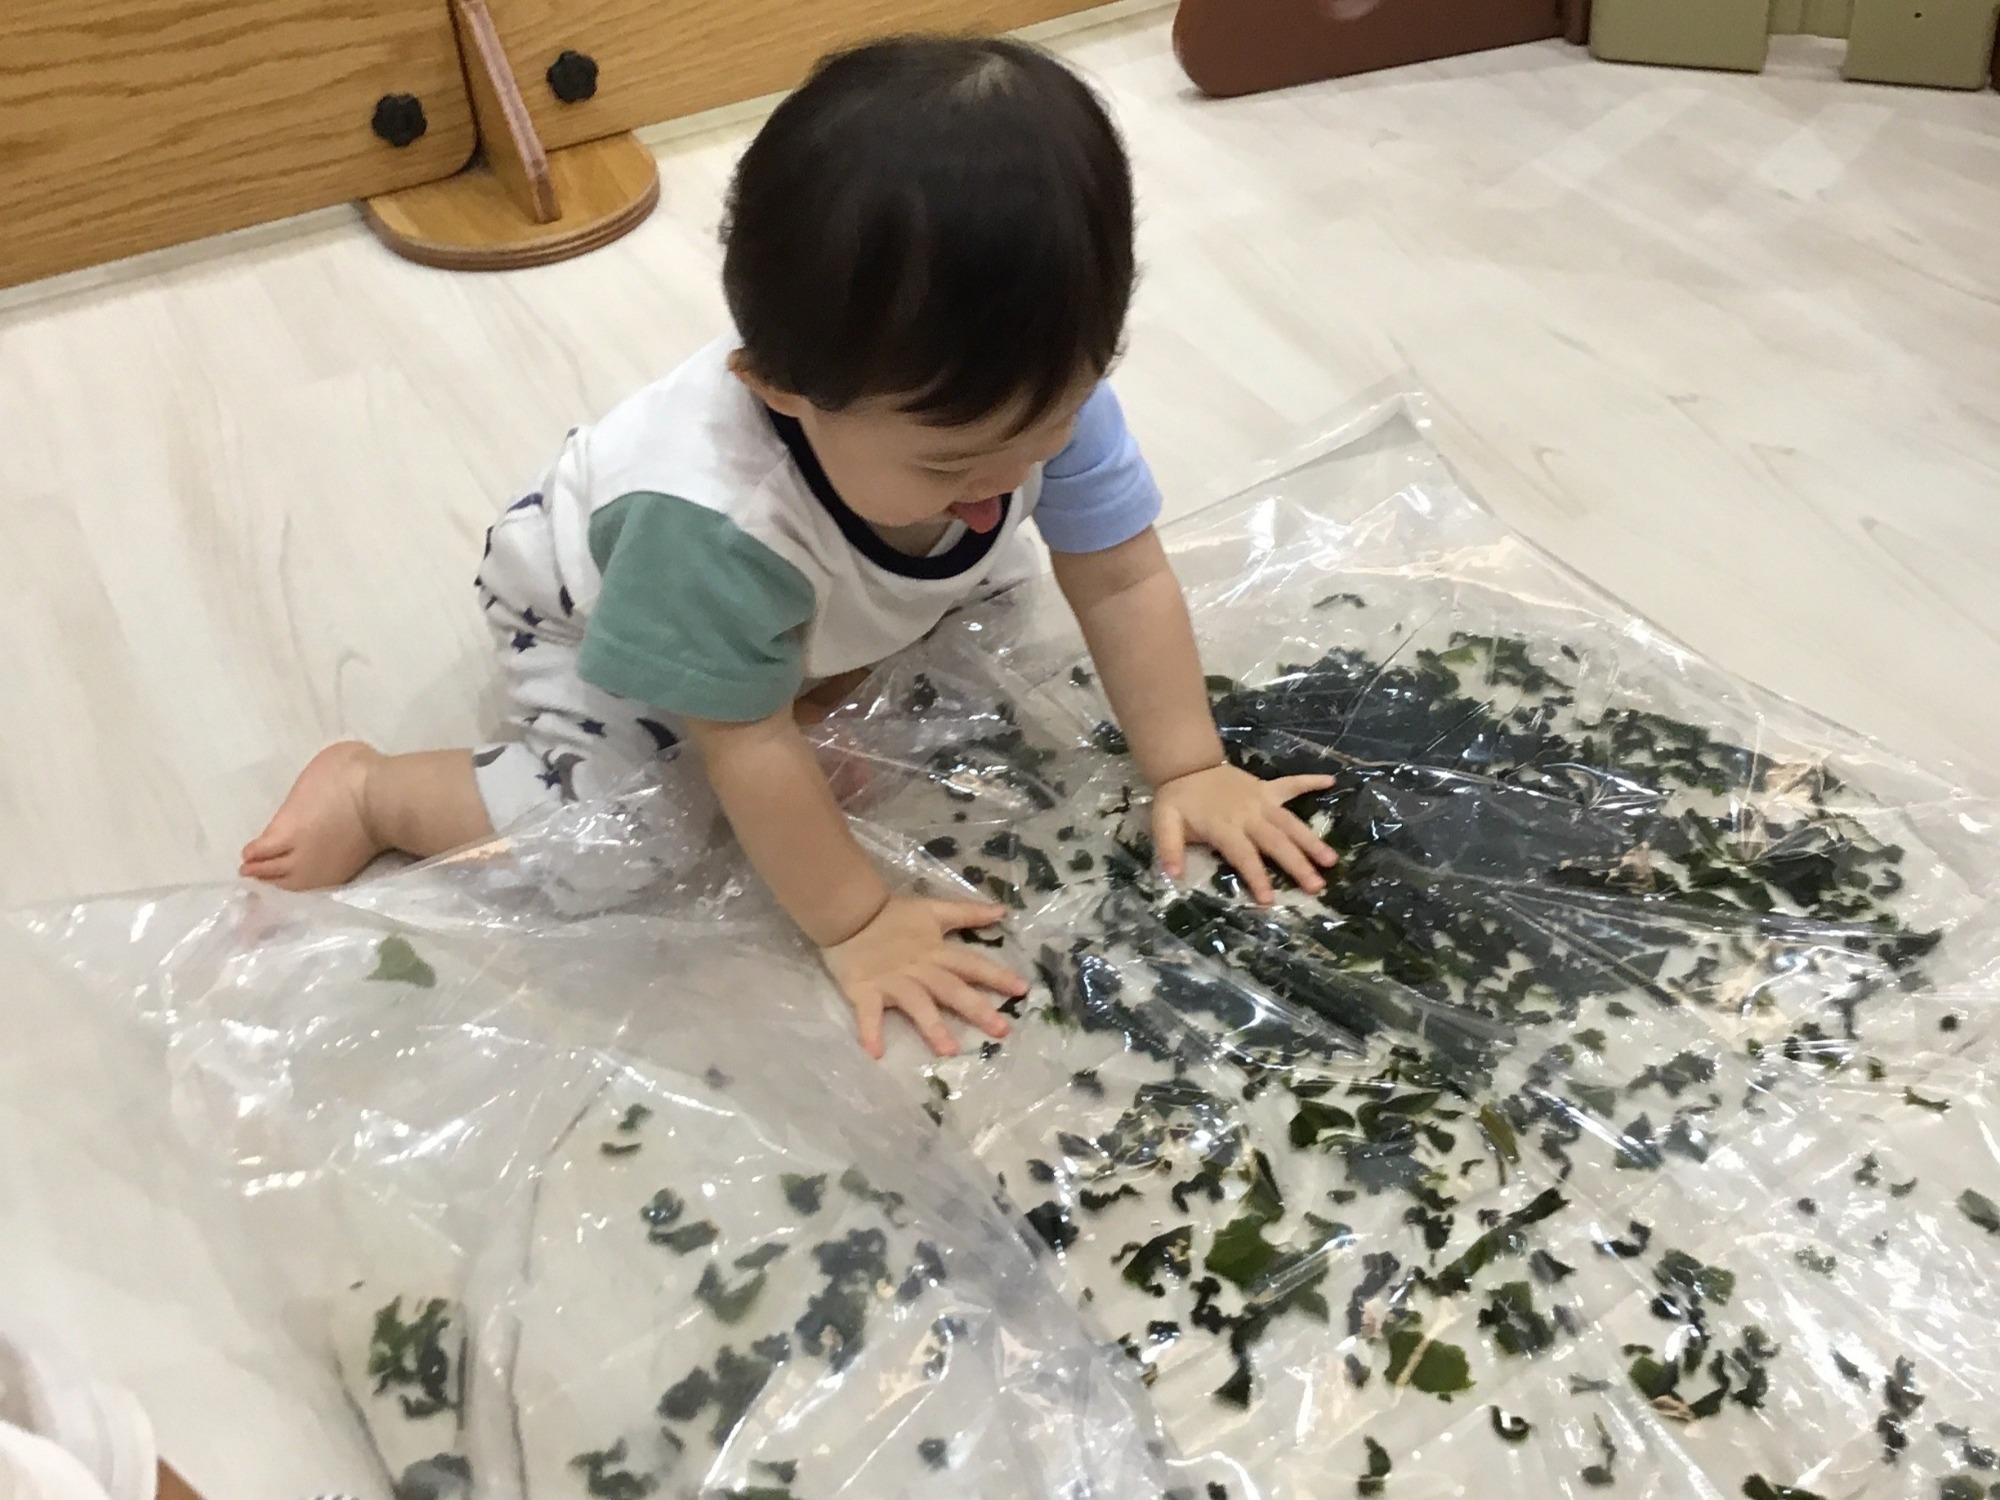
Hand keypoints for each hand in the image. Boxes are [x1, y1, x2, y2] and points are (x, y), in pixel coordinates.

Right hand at [821, 895, 1024, 1058]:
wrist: (848, 912)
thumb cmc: (892, 914)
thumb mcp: (933, 909)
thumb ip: (967, 913)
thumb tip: (1002, 911)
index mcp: (936, 952)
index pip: (972, 965)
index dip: (997, 976)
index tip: (1022, 990)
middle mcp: (920, 970)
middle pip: (952, 990)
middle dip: (977, 1009)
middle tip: (1001, 1030)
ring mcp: (893, 983)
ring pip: (917, 1005)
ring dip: (932, 1027)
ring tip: (949, 1050)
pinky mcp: (865, 991)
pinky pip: (868, 1014)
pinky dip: (870, 1032)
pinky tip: (876, 1053)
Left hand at [1153, 763, 1337, 903]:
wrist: (1186, 765)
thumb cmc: (1177, 800)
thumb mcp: (1163, 823)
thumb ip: (1169, 848)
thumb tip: (1173, 875)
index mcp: (1224, 826)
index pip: (1244, 856)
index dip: (1257, 877)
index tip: (1270, 900)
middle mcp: (1248, 815)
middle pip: (1276, 842)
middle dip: (1297, 865)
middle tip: (1317, 886)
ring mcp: (1260, 800)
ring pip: (1290, 822)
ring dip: (1311, 840)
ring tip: (1331, 859)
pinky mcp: (1266, 788)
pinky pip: (1291, 784)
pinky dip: (1311, 782)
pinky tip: (1332, 781)